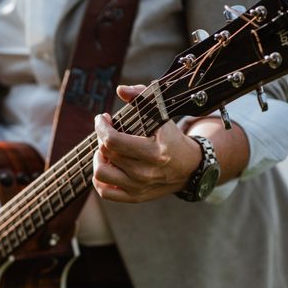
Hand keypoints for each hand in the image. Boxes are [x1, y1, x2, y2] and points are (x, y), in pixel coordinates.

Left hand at [92, 84, 201, 202]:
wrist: (189, 168)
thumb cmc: (171, 138)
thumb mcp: (162, 114)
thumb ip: (142, 96)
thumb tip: (120, 90)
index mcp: (154, 151)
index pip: (113, 140)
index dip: (101, 126)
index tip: (103, 118)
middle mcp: (145, 172)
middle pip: (107, 153)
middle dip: (102, 137)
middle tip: (107, 131)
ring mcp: (139, 187)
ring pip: (101, 173)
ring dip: (98, 158)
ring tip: (105, 150)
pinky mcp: (134, 197)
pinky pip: (105, 192)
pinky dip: (99, 179)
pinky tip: (106, 166)